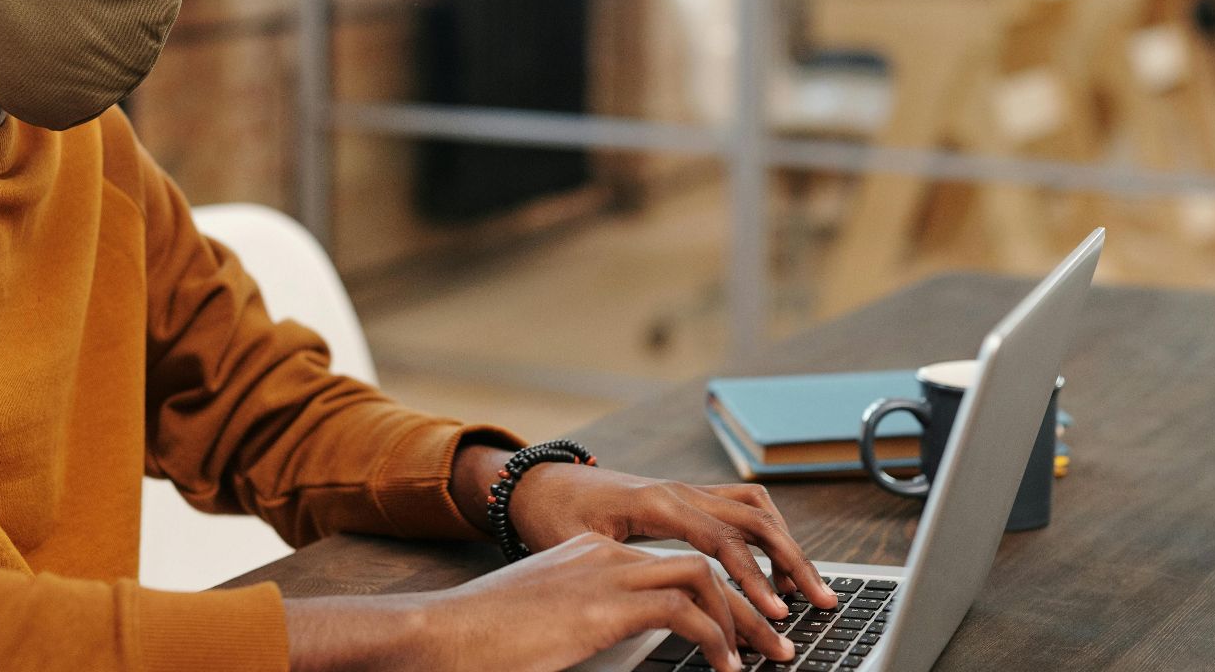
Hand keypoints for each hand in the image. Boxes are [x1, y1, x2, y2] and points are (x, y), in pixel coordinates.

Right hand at [285, 533, 795, 671]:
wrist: (437, 633)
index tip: (742, 630)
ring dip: (744, 619)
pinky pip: (685, 610)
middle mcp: (603, 555)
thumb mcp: (546, 631)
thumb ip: (584, 632)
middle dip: (748, 603)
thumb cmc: (478, 642)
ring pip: (704, 578)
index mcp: (588, 557)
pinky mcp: (605, 604)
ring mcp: (605, 573)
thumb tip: (609, 651)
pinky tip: (725, 669)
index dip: (717, 595)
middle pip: (700, 564)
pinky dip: (716, 638)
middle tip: (777, 642)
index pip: (672, 564)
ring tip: (768, 658)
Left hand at [499, 460, 838, 620]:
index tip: (774, 611)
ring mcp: (685, 489)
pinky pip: (739, 505)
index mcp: (657, 502)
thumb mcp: (581, 547)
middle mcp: (679, 490)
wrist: (536, 484)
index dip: (753, 577)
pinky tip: (774, 561)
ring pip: (755, 508)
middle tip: (821, 600)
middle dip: (792, 561)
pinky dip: (766, 530)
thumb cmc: (552, 515)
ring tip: (805, 587)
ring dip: (786, 544)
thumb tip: (658, 603)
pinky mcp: (685, 496)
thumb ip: (624, 570)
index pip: (722, 539)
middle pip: (755, 519)